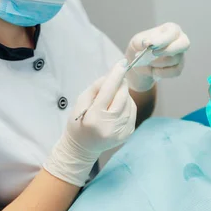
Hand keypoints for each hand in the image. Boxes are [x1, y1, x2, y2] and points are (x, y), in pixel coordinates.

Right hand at [44, 60, 136, 185]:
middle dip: (121, 83)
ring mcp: (120, 132)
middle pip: (122, 96)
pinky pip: (132, 111)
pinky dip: (127, 104)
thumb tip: (113, 75)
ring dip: (124, 94)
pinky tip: (118, 105)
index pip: (108, 92)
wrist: (82, 148)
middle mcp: (110, 126)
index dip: (116, 75)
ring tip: (113, 96)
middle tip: (118, 77)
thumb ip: (96, 87)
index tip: (123, 62)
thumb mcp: (81, 102)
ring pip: (129, 103)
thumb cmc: (78, 123)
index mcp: (95, 118)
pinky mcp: (127, 134)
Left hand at [125, 23, 190, 91]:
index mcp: (171, 29)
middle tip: (153, 54)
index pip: (173, 32)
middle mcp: (180, 40)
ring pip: (174, 60)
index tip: (150, 45)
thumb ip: (142, 41)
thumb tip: (148, 43)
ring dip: (158, 62)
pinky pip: (174, 71)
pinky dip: (161, 72)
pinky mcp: (179, 67)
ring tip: (147, 62)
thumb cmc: (140, 47)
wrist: (140, 62)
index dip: (163, 40)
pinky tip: (153, 70)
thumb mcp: (137, 41)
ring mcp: (181, 54)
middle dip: (167, 50)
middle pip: (184, 44)